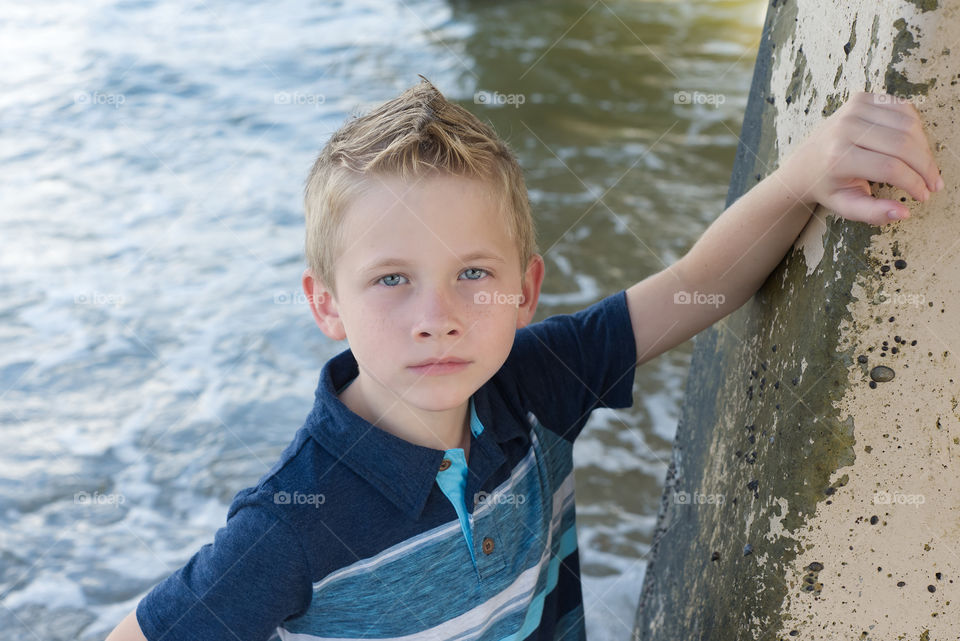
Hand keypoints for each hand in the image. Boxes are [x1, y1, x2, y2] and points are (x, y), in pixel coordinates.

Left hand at [777, 91, 942, 225]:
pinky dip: (916, 129)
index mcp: (838, 156)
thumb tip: (904, 213)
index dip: (914, 183)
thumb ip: (873, 213)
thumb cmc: (828, 186)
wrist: (805, 162)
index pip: (889, 168)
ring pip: (909, 125)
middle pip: (903, 144)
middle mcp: (845, 128)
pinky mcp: (862, 98)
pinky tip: (914, 147)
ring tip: (925, 168)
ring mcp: (853, 109)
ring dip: (924, 149)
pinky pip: (904, 109)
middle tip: (933, 184)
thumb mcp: (846, 206)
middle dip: (925, 167)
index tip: (924, 195)